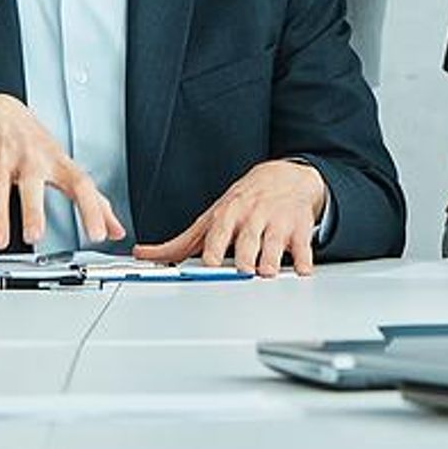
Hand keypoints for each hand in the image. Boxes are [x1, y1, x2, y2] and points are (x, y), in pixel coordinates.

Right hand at [0, 94, 124, 251]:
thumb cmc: (32, 142)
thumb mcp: (62, 164)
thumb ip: (92, 199)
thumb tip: (116, 229)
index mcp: (55, 162)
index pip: (80, 184)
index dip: (91, 209)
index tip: (98, 234)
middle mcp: (28, 159)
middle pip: (31, 183)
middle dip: (31, 209)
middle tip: (34, 235)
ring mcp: (0, 160)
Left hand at [133, 159, 328, 277]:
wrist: (284, 177)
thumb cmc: (243, 203)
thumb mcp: (211, 218)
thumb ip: (180, 242)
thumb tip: (144, 254)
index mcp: (227, 216)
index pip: (218, 233)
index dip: (215, 249)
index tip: (211, 264)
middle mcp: (251, 218)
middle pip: (247, 239)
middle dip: (246, 254)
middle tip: (244, 270)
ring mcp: (276, 222)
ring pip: (274, 244)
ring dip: (272, 259)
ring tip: (268, 271)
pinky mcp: (299, 229)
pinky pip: (303, 247)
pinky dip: (303, 260)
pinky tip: (302, 269)